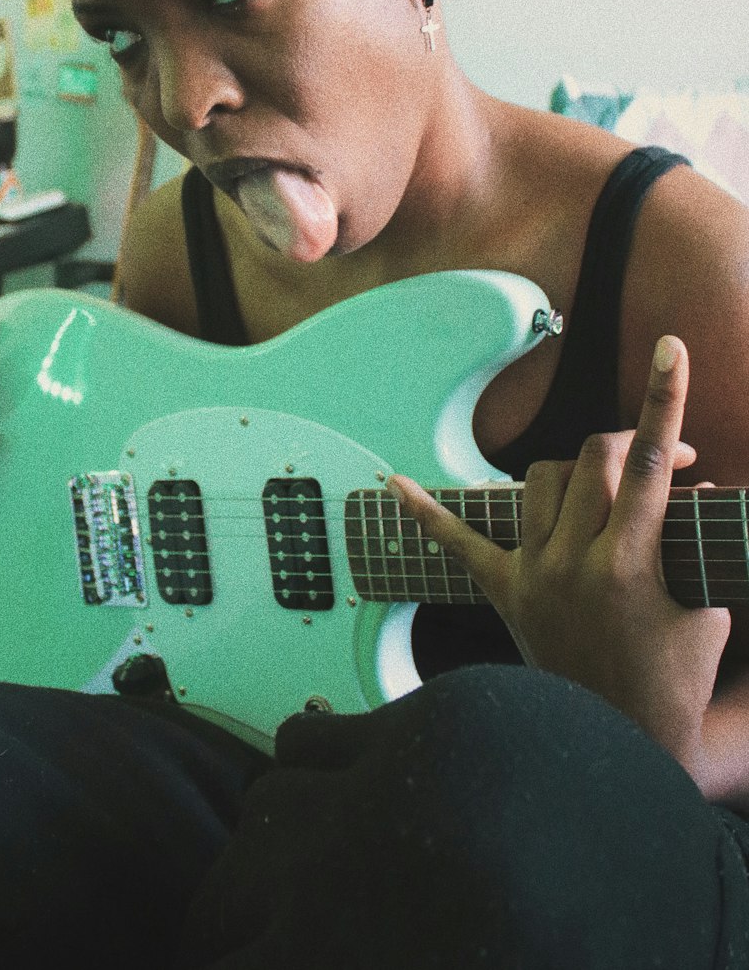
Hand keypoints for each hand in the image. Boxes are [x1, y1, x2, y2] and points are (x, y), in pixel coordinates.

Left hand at [388, 335, 731, 780]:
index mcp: (628, 563)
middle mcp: (572, 561)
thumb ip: (694, 547)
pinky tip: (393, 484)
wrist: (615, 748)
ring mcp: (531, 576)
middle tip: (663, 454)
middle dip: (631, 441)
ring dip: (576, 470)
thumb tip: (687, 492)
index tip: (670, 349)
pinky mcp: (503, 594)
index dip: (664, 401)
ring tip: (607, 482)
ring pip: (541, 483)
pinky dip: (428, 512)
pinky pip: (457, 546)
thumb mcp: (704, 611)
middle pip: (592, 461)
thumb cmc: (670, 685)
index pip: (649, 464)